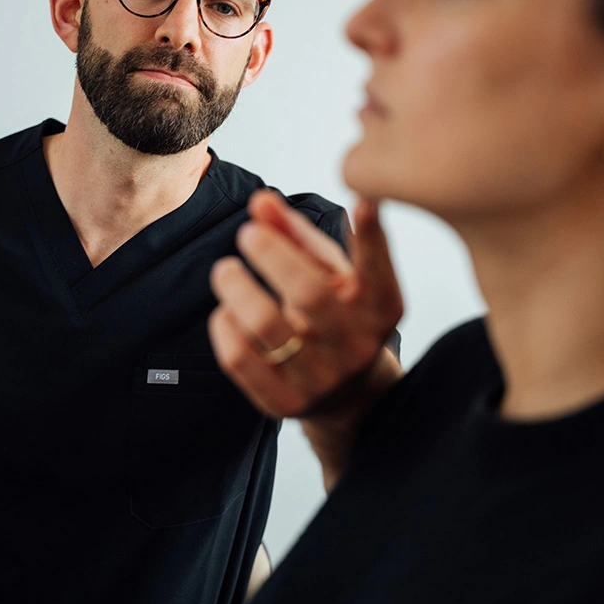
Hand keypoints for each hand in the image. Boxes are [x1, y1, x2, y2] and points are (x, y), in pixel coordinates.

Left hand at [209, 190, 403, 420]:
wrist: (344, 393)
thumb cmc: (334, 311)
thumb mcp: (329, 272)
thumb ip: (296, 234)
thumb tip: (260, 201)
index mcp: (380, 308)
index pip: (377, 269)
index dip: (373, 235)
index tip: (364, 199)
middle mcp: (357, 345)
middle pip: (310, 293)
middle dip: (271, 254)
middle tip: (247, 233)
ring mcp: (322, 379)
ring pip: (266, 325)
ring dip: (236, 288)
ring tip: (225, 270)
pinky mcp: (285, 404)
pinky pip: (238, 358)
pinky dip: (224, 326)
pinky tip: (226, 312)